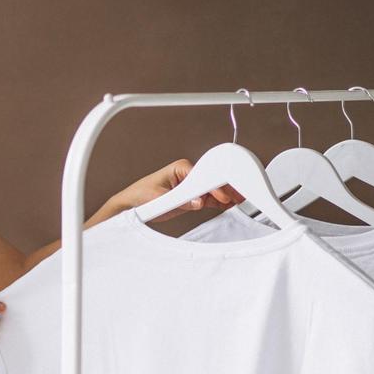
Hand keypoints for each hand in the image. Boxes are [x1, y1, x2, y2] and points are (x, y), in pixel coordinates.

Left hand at [109, 159, 244, 222]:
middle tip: (239, 197)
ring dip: (226, 196)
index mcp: (181, 168)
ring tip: (241, 201)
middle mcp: (188, 174)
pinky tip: (230, 205)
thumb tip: (199, 202)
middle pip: (211, 181)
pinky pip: (209, 199)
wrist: (131, 204)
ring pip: (213, 190)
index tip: (223, 196)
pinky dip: (219, 202)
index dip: (214, 187)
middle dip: (226, 189)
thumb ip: (180, 201)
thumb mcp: (159, 199)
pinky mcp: (191, 196)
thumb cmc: (141, 195)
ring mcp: (191, 185)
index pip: (203, 176)